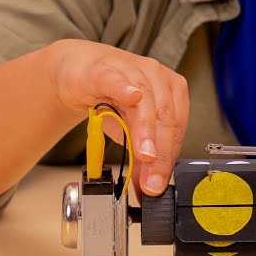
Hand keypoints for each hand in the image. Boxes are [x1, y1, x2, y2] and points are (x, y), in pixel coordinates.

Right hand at [45, 39, 188, 197]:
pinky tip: (131, 98)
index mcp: (171, 91)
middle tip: (151, 181)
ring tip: (144, 156)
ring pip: (145, 101)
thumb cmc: (109, 96)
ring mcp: (131, 70)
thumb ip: (140, 155)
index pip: (177, 128)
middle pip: (165, 117)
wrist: (78, 71)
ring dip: (145, 131)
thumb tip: (147, 186)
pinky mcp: (103, 69)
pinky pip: (117, 80)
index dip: (168, 159)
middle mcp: (157, 77)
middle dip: (159, 154)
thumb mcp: (128, 128)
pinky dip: (125, 90)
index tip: (158, 184)